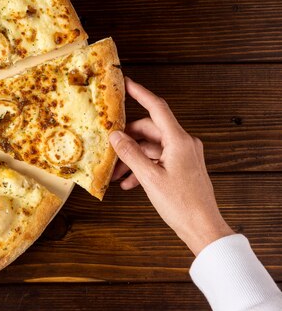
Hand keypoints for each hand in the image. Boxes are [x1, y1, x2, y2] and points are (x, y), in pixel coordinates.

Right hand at [109, 77, 233, 255]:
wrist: (202, 228)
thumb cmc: (181, 204)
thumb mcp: (149, 177)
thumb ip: (130, 153)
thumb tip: (115, 136)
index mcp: (178, 140)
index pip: (156, 107)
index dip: (140, 93)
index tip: (125, 82)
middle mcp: (183, 143)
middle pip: (149, 129)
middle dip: (127, 139)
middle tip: (109, 147)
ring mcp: (184, 155)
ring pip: (151, 147)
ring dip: (132, 157)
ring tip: (116, 173)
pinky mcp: (182, 167)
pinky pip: (157, 159)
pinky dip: (142, 166)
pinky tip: (129, 182)